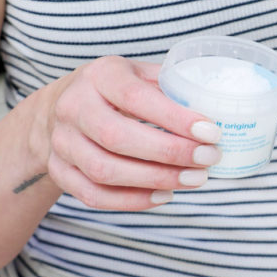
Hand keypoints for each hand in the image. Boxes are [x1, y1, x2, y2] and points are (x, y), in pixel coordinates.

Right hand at [38, 56, 222, 210]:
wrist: (60, 109)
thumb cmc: (115, 91)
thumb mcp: (139, 75)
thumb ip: (170, 88)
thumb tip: (216, 110)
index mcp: (99, 76)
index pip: (135, 97)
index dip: (175, 118)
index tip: (211, 133)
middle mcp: (73, 107)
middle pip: (117, 137)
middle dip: (170, 153)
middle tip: (209, 159)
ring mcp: (62, 142)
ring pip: (105, 170)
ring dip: (156, 179)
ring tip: (194, 179)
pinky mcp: (60, 171)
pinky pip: (94, 195)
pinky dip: (133, 201)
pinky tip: (164, 195)